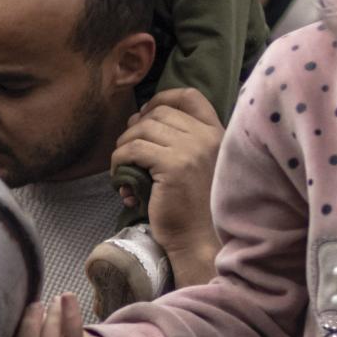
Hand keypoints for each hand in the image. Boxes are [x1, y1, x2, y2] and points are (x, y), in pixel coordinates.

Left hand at [111, 88, 226, 279]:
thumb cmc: (195, 208)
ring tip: (123, 171)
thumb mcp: (195, 167)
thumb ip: (179, 142)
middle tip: (126, 153)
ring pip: (141, 129)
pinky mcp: (173, 165)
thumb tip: (139, 119)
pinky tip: (120, 183)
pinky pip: (132, 150)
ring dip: (123, 148)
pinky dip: (118, 162)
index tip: (143, 115)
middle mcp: (208, 136)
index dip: (162, 98)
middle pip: (159, 112)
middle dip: (135, 129)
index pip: (190, 96)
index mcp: (218, 134)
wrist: (201, 240)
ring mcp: (192, 149)